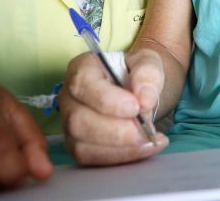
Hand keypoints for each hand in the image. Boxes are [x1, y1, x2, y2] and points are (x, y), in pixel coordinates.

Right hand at [59, 48, 168, 164]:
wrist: (138, 92)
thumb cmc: (136, 74)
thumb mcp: (148, 62)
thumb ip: (147, 74)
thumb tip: (145, 100)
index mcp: (82, 68)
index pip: (82, 83)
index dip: (107, 99)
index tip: (135, 107)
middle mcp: (69, 96)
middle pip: (79, 119)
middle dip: (115, 131)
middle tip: (146, 131)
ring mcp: (70, 123)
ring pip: (82, 144)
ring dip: (119, 148)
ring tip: (149, 141)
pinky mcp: (79, 145)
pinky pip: (92, 158)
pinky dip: (120, 157)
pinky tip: (144, 149)